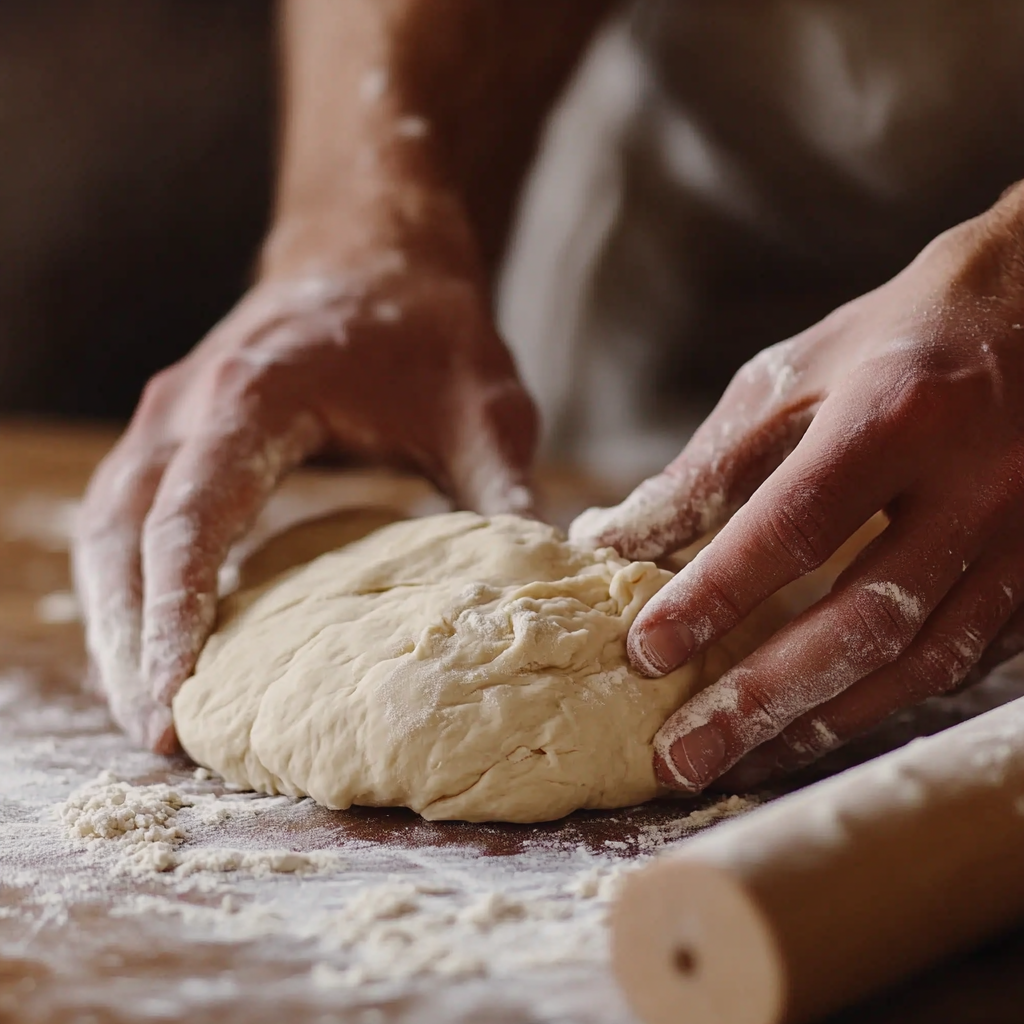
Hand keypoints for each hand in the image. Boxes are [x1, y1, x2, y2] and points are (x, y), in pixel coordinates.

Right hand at [74, 262, 536, 751]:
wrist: (375, 254)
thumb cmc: (428, 325)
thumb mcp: (486, 408)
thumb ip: (506, 494)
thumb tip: (546, 590)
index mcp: (255, 395)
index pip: (192, 517)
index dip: (176, 612)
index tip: (175, 697)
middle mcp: (190, 405)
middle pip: (122, 534)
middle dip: (129, 639)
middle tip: (156, 736)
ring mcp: (173, 417)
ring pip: (107, 529)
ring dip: (115, 620)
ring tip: (144, 708)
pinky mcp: (179, 435)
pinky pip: (128, 518)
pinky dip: (131, 584)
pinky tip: (154, 640)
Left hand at [571, 183, 1023, 792]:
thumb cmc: (893, 341)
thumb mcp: (791, 380)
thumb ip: (710, 468)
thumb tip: (618, 543)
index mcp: (898, 415)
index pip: (796, 524)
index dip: (718, 595)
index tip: (646, 652)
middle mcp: (977, 484)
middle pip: (865, 620)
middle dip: (764, 698)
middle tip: (681, 756)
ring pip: (922, 662)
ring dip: (821, 723)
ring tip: (737, 763)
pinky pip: (962, 661)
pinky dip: (882, 703)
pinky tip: (817, 725)